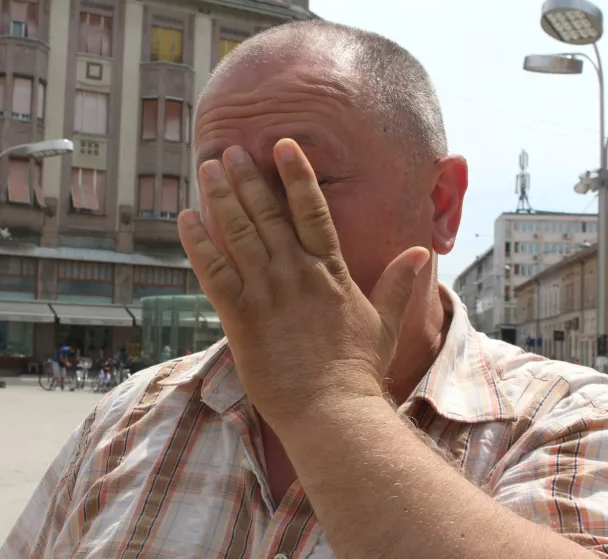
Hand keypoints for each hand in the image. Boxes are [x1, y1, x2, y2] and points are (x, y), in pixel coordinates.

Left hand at [178, 139, 429, 426]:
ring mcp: (266, 293)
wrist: (332, 411)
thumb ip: (397, 284)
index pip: (312, 211)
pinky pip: (213, 272)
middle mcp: (296, 273)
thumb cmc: (359, 371)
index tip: (283, 146)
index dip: (296, 175)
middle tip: (231, 149)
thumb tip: (420, 252)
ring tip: (209, 168)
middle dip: (248, 178)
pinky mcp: (240, 318)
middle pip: (268, 214)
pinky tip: (187, 218)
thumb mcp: (385, 322)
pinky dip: (199, 243)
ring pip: (239, 233)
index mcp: (330, 271)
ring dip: (221, 198)